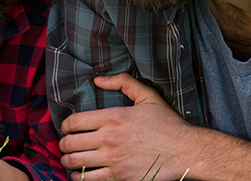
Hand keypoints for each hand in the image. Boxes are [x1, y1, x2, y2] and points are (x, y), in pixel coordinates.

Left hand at [59, 73, 250, 180]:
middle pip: (69, 143)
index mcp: (113, 117)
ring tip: (72, 160)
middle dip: (64, 145)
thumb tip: (97, 80)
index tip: (69, 129)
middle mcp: (109, 138)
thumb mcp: (148, 96)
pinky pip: (87, 180)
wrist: (186, 151)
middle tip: (68, 146)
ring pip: (74, 162)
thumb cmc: (168, 124)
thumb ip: (122, 83)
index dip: (65, 126)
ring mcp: (113, 159)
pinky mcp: (119, 177)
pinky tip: (82, 174)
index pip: (73, 122)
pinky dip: (79, 178)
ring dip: (68, 161)